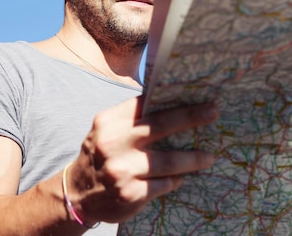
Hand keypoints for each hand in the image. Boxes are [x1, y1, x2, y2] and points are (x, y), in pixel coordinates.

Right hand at [65, 96, 218, 224]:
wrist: (77, 195)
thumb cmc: (103, 155)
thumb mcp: (109, 131)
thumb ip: (135, 118)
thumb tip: (177, 102)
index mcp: (109, 122)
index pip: (146, 104)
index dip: (175, 99)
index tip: (199, 95)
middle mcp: (114, 143)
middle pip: (161, 125)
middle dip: (191, 117)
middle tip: (213, 112)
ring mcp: (122, 170)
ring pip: (169, 161)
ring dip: (194, 159)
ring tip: (209, 157)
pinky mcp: (130, 193)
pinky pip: (164, 184)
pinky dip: (175, 181)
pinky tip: (180, 178)